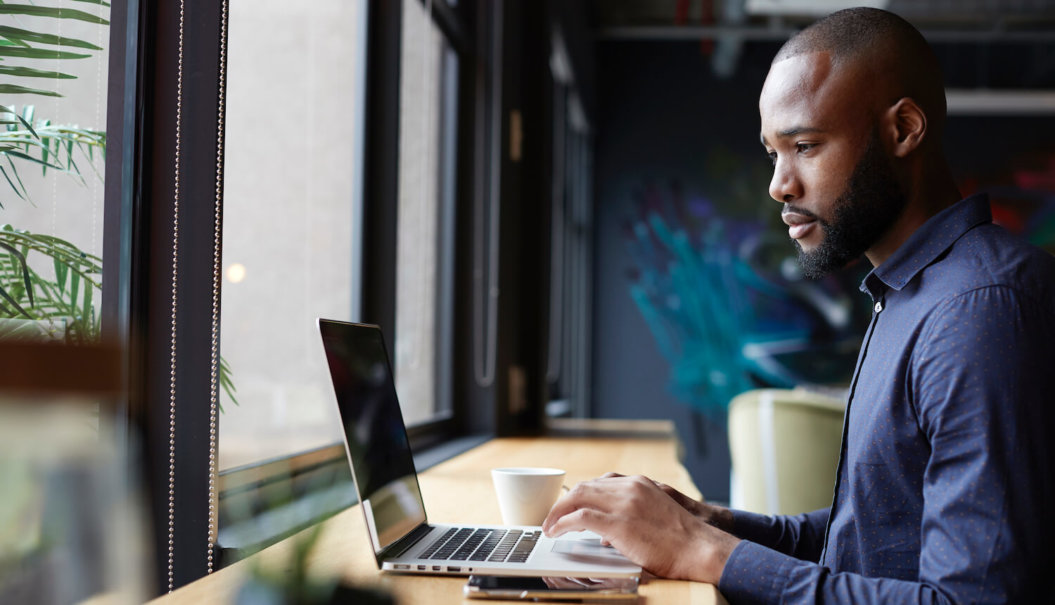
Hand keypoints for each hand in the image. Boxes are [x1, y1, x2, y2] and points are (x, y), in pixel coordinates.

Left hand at [542, 474, 739, 583]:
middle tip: (553, 516)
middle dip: (565, 501)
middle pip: (585, 487)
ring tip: (549, 525)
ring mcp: (623, 504)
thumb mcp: (656, 517)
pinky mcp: (619, 524)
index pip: (601, 482)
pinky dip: (563, 523)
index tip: (572, 505)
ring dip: (558, 511)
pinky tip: (556, 531)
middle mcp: (629, 488)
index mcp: (639, 484)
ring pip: (578, 497)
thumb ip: (631, 517)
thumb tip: (606, 536)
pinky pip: (580, 518)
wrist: (699, 548)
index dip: (582, 494)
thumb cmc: (682, 540)